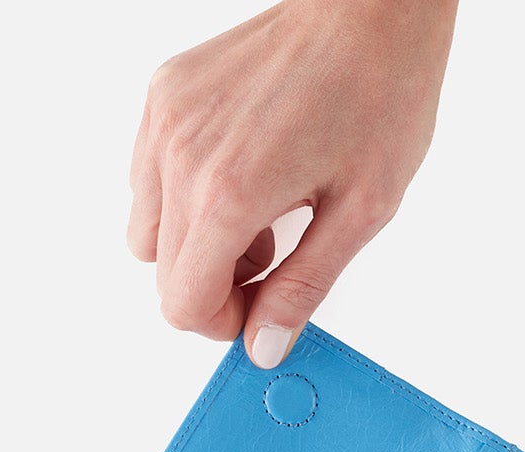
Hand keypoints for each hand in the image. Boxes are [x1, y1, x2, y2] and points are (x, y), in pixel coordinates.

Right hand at [129, 0, 457, 367]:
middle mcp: (181, 154)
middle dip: (213, 286)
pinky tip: (243, 179)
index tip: (262, 308)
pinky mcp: (165, 93)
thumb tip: (264, 345)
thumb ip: (303, 287)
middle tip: (273, 262)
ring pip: (146, 227)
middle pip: (160, 271)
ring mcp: (166, 118)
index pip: (182, 301)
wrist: (370, 10)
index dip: (223, 322)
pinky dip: (185, 197)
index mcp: (228, 192)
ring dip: (196, 245)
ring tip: (261, 219)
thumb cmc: (378, 97)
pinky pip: (148, 174)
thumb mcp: (358, 215)